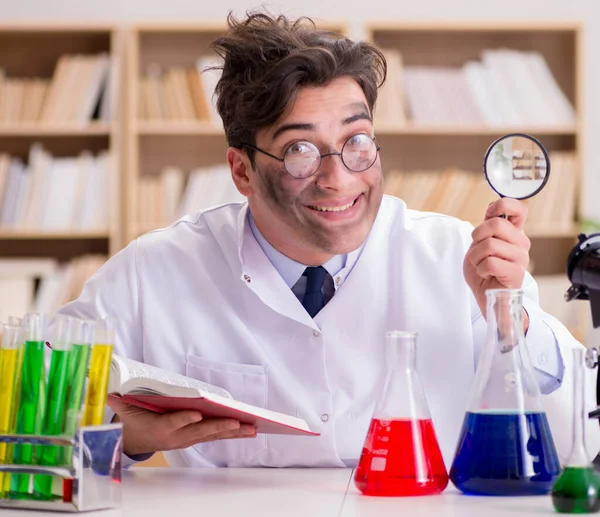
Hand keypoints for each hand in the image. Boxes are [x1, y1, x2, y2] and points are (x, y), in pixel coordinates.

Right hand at [108, 396, 256, 455]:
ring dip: (233, 431)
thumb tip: (108, 394)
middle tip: (236, 422)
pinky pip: (217, 436)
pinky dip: (234, 433)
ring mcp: (189, 438)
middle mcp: (178, 436)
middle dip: (219, 427)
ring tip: (252, 427)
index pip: (174, 422)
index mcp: (161, 427)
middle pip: (201, 432)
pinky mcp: (197, 438)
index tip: (197, 415)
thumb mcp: (126, 413)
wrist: (138, 442)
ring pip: (214, 435)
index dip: (185, 420)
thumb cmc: (136, 422)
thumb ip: (119, 404)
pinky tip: (250, 430)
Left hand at [463, 198, 530, 330]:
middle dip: (477, 236)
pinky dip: (480, 269)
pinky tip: (486, 274)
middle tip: (477, 251)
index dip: (501, 205)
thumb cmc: (484, 270)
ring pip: (489, 244)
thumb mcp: (481, 243)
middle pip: (495, 223)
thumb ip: (488, 226)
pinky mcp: (516, 273)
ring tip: (480, 265)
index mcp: (514, 232)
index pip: (519, 208)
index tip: (489, 215)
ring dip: (475, 256)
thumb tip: (492, 206)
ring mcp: (521, 258)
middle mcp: (521, 242)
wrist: (487, 296)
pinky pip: (490, 262)